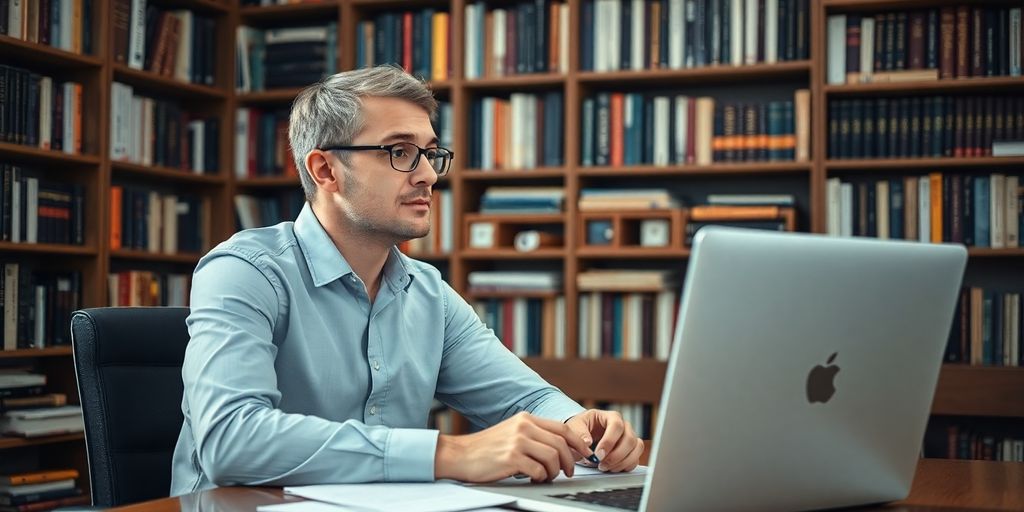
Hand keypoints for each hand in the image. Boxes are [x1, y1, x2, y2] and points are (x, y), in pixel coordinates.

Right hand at [434, 411, 595, 482]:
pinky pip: (538, 470)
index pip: (562, 428)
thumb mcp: (512, 432)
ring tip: (546, 476)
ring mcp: (517, 441)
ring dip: (554, 471)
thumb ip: (534, 434)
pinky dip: (540, 478)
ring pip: (552, 457)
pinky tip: (533, 479)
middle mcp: (524, 427)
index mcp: (526, 418)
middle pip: (561, 444)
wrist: (460, 454)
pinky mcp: (511, 458)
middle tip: (568, 472)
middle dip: (570, 461)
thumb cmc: (487, 448)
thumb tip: (561, 448)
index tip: (585, 454)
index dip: (578, 442)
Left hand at [564, 409, 643, 472]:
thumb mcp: (575, 427)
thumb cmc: (581, 428)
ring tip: (605, 467)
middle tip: (601, 464)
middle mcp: (624, 426)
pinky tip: (612, 468)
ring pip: (636, 449)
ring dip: (621, 462)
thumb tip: (587, 442)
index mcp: (611, 417)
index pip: (617, 426)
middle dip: (615, 456)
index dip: (609, 442)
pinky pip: (635, 459)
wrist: (583, 436)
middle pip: (630, 439)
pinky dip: (625, 467)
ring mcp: (630, 438)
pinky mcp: (631, 451)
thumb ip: (580, 433)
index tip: (598, 455)